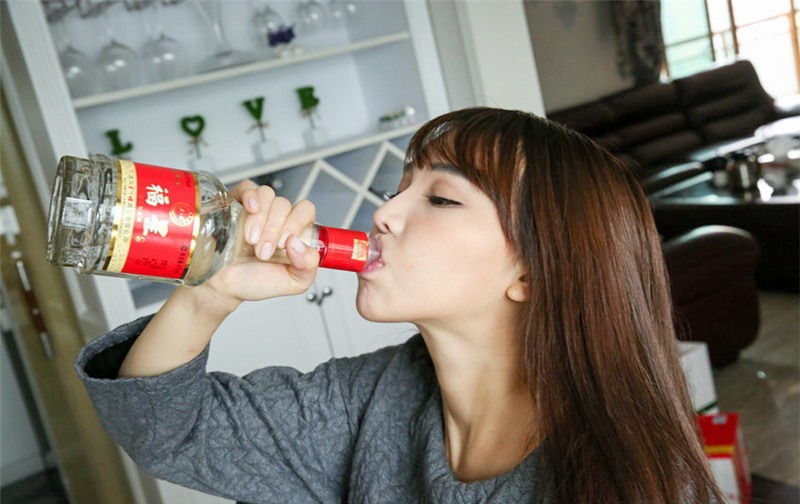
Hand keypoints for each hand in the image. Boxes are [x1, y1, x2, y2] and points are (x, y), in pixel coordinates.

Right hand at [199, 179, 319, 304]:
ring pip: (268, 195)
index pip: (305, 210)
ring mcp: (256, 211)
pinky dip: (250, 196)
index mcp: (294, 232)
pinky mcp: (235, 205)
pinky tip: (250, 210)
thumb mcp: (293, 283)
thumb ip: (308, 266)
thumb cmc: (255, 282)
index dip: (297, 223)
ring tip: (251, 240)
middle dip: (274, 230)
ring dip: (261, 219)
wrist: (222, 286)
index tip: (285, 244)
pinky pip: (247, 187)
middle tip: (263, 252)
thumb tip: (299, 244)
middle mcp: (277, 219)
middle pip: (285, 204)